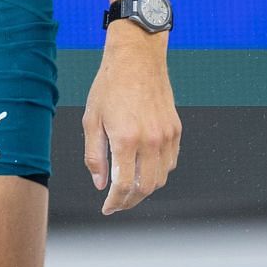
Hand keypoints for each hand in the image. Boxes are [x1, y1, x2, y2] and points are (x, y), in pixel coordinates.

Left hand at [82, 26, 180, 214]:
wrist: (136, 59)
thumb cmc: (110, 86)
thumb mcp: (91, 119)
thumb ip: (94, 154)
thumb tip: (100, 183)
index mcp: (126, 138)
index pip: (124, 185)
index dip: (115, 202)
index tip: (107, 208)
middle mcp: (150, 140)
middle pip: (146, 188)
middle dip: (130, 201)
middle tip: (117, 203)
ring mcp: (166, 135)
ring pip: (161, 178)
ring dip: (145, 189)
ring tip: (129, 189)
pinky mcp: (175, 129)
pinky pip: (170, 162)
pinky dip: (158, 172)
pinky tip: (144, 169)